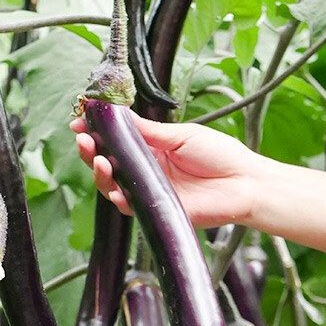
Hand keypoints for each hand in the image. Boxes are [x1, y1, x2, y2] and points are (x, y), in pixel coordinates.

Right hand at [69, 112, 260, 229]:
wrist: (244, 183)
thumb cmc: (220, 157)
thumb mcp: (181, 136)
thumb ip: (148, 131)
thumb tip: (119, 115)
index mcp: (152, 149)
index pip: (116, 141)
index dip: (96, 132)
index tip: (81, 121)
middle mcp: (147, 171)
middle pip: (108, 163)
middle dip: (90, 151)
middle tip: (83, 139)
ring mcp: (150, 191)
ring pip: (113, 186)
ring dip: (99, 172)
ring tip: (97, 159)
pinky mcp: (157, 210)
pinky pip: (129, 206)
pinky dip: (118, 196)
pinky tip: (113, 185)